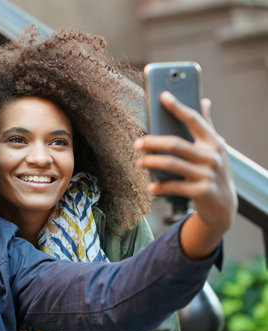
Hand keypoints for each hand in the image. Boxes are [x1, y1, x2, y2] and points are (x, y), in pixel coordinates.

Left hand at [134, 91, 236, 257]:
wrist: (224, 204)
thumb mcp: (214, 148)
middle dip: (153, 142)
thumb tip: (204, 100)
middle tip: (137, 143)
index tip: (163, 96)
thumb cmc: (213, 169)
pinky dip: (160, 186)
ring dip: (152, 162)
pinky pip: (175, 187)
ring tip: (139, 162)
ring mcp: (207, 174)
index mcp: (213, 141)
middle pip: (176, 144)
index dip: (178, 107)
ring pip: (172, 164)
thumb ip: (207, 126)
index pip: (194, 120)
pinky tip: (151, 186)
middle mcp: (212, 156)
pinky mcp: (201, 191)